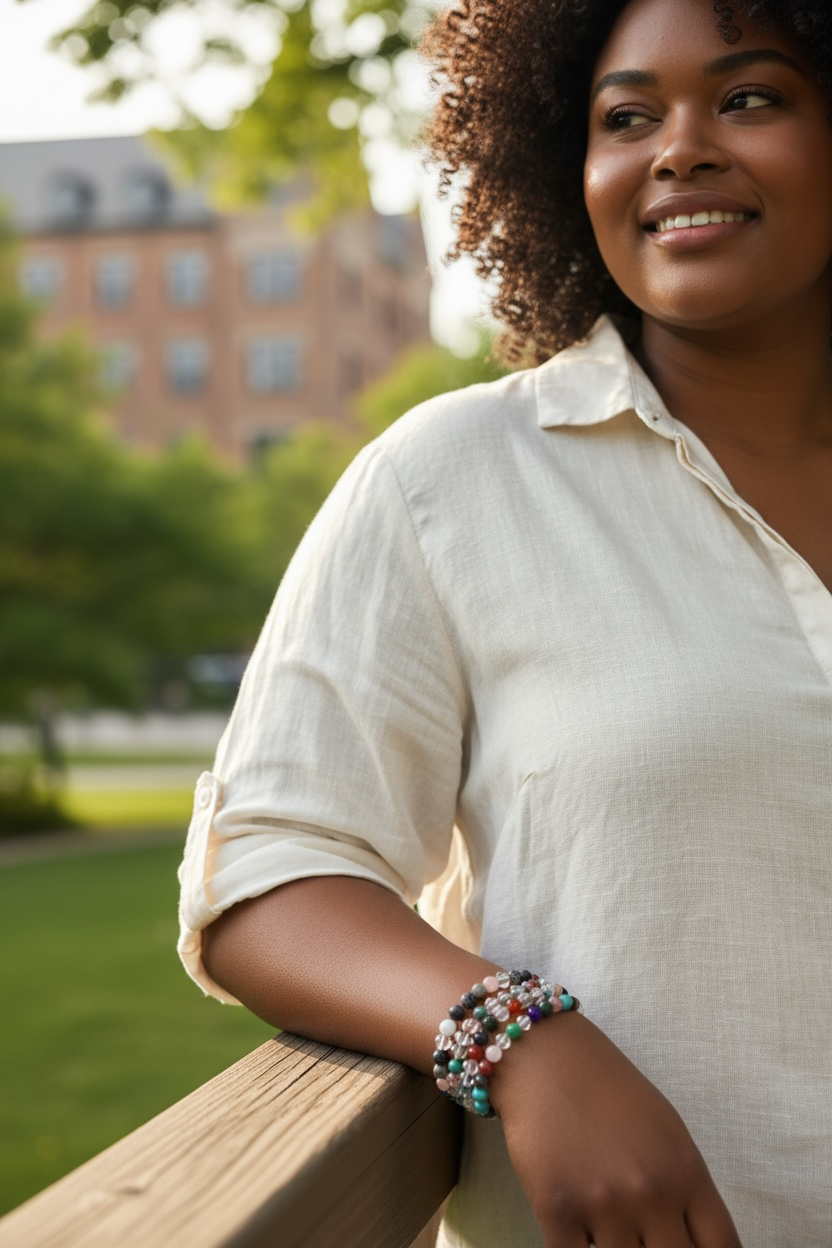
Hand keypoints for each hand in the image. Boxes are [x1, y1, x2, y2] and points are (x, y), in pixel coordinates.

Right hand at [490, 1012, 742, 1247]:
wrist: (546, 1057)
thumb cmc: (609, 1090)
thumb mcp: (667, 1132)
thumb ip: (685, 1191)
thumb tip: (693, 1243)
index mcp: (686, 1173)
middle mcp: (651, 1193)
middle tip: (643, 1238)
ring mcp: (603, 1205)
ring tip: (611, 1229)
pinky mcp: (556, 1211)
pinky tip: (581, 1234)